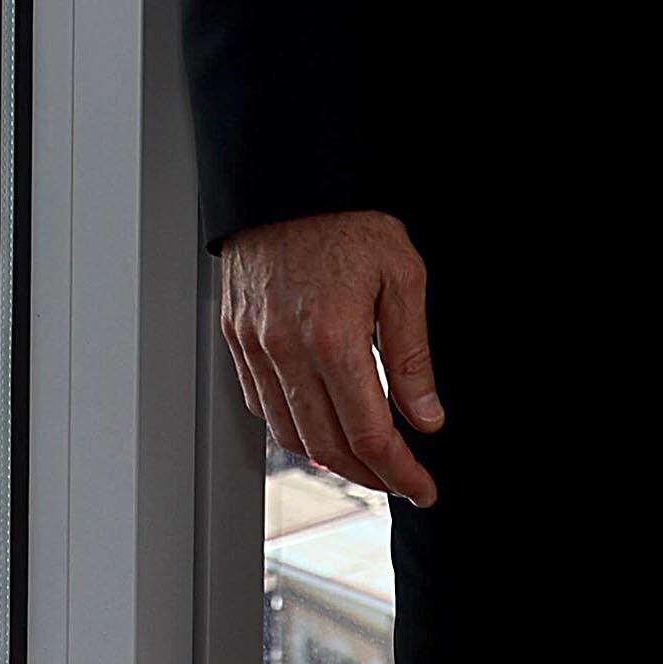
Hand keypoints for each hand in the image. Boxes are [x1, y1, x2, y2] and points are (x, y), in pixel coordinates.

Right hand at [218, 208, 441, 507]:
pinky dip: (289, 427)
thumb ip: (412, 353)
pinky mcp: (236, 334)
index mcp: (333, 337)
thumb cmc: (347, 217)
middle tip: (399, 480)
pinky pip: (258, 401)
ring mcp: (254, 344)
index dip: (399, 472)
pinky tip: (316, 424)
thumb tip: (426, 416)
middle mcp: (286, 349)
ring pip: (288, 432)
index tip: (422, 488)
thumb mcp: (401, 274)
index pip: (369, 434)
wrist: (287, 175)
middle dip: (369, 475)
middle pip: (326, 446)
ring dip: (328, 459)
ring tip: (363, 461)